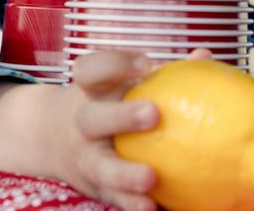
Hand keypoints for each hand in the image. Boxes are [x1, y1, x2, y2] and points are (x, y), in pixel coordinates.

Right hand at [49, 51, 158, 210]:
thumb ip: (159, 73)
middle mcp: (83, 122)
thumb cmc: (104, 103)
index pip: (92, 70)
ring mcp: (86, 157)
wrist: (50, 138)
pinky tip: (153, 207)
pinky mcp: (95, 186)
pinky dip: (131, 203)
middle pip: (93, 118)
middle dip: (121, 117)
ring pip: (100, 166)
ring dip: (124, 174)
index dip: (116, 64)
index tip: (146, 64)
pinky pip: (113, 198)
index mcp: (91, 91)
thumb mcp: (118, 83)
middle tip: (153, 114)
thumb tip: (204, 57)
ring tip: (150, 177)